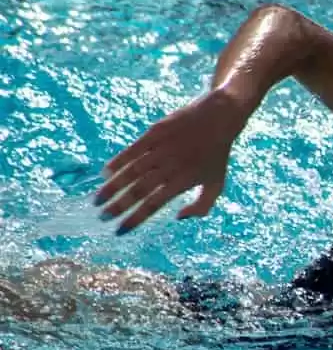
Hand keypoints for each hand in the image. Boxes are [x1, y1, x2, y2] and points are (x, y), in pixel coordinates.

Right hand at [95, 88, 251, 234]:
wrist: (218, 118)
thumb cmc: (216, 156)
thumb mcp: (217, 184)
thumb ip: (202, 206)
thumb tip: (179, 218)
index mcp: (183, 182)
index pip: (153, 205)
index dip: (135, 218)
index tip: (119, 230)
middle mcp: (169, 167)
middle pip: (138, 190)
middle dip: (118, 206)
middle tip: (102, 217)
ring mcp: (160, 150)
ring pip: (131, 172)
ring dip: (112, 187)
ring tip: (98, 200)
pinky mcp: (155, 133)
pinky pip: (132, 150)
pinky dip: (117, 162)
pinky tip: (104, 174)